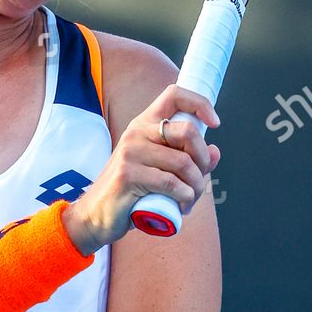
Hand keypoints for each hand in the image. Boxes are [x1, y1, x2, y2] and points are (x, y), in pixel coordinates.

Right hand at [69, 85, 219, 248]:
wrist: (96, 215)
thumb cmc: (130, 193)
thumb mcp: (160, 171)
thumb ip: (187, 160)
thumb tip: (215, 152)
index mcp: (144, 124)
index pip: (174, 95)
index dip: (200, 104)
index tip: (215, 123)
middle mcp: (137, 132)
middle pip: (188, 131)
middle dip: (204, 160)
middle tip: (200, 180)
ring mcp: (131, 152)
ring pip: (183, 162)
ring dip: (196, 186)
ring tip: (190, 200)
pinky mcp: (128, 174)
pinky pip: (171, 183)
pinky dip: (185, 197)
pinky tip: (182, 206)